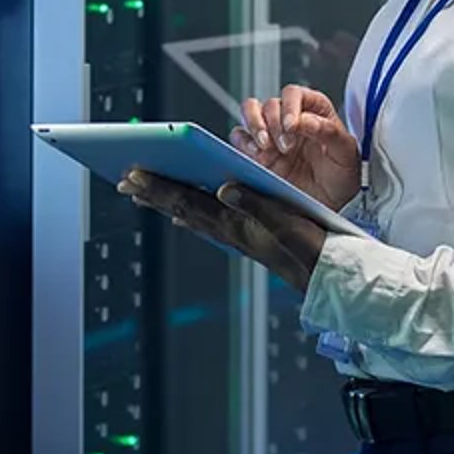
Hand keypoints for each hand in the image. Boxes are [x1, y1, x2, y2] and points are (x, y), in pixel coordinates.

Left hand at [118, 170, 326, 292]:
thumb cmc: (312, 249)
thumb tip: (223, 187)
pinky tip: (183, 212)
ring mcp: (237, 237)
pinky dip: (189, 212)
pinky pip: (208, 223)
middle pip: (183, 208)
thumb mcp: (286, 221)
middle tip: (124, 181)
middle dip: (153, 193)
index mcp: (236, 224)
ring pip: (192, 215)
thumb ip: (255, 203)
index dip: (159, 187)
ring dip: (166, 202)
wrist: (329, 278)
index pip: (188, 201)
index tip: (132, 175)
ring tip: (144, 193)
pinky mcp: (246, 239)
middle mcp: (231, 232)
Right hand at [230, 85, 358, 211]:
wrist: (329, 205)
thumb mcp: (346, 154)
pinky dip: (243, 142)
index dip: (291, 105)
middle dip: (275, 123)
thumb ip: (329, 132)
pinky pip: (239, 136)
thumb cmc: (341, 177)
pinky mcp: (257, 152)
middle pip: (270, 103)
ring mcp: (272, 135)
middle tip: (286, 146)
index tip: (292, 126)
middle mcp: (290, 120)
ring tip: (265, 146)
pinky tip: (256, 155)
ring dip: (254, 125)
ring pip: (250, 110)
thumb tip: (304, 120)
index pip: (295, 94)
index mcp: (314, 112)